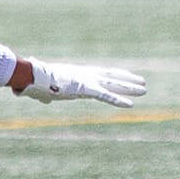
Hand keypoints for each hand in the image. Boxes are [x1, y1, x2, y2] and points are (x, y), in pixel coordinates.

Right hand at [16, 59, 146, 107]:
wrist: (33, 76)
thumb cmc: (36, 81)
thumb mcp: (43, 91)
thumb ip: (45, 95)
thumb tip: (39, 98)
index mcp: (80, 74)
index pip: (103, 74)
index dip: (117, 75)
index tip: (128, 75)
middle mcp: (87, 75)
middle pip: (113, 78)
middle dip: (128, 81)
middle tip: (143, 83)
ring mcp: (88, 81)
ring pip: (113, 85)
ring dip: (130, 88)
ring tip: (145, 90)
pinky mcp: (85, 89)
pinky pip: (105, 96)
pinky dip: (118, 100)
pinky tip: (131, 104)